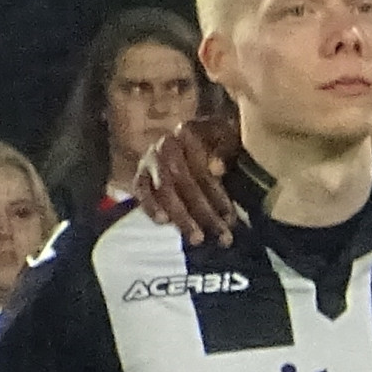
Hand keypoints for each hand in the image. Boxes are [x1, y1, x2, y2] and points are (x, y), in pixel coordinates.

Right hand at [130, 115, 249, 241]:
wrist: (194, 140)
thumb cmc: (216, 144)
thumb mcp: (227, 141)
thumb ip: (223, 152)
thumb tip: (217, 169)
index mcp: (189, 133)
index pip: (202, 166)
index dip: (217, 194)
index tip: (231, 218)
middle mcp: (166, 145)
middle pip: (183, 180)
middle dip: (203, 211)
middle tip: (221, 236)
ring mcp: (150, 160)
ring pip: (164, 189)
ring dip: (181, 216)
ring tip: (197, 238)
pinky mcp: (140, 176)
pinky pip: (141, 192)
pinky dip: (151, 207)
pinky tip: (163, 222)